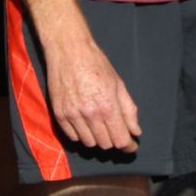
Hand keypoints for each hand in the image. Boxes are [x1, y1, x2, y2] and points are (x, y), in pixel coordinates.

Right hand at [43, 28, 140, 151]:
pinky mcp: (59, 114)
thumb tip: (135, 132)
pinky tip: (85, 123)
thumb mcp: (118, 84)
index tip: (131, 145)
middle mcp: (90, 114)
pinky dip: (81, 134)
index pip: (120, 140)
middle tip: (114, 129)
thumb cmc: (96, 64)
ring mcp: (72, 115)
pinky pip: (73, 137)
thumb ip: (129, 110)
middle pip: (105, 144)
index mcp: (108, 106)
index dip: (129, 145)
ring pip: (89, 143)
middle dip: (113, 140)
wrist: (68, 50)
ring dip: (97, 138)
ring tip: (99, 125)